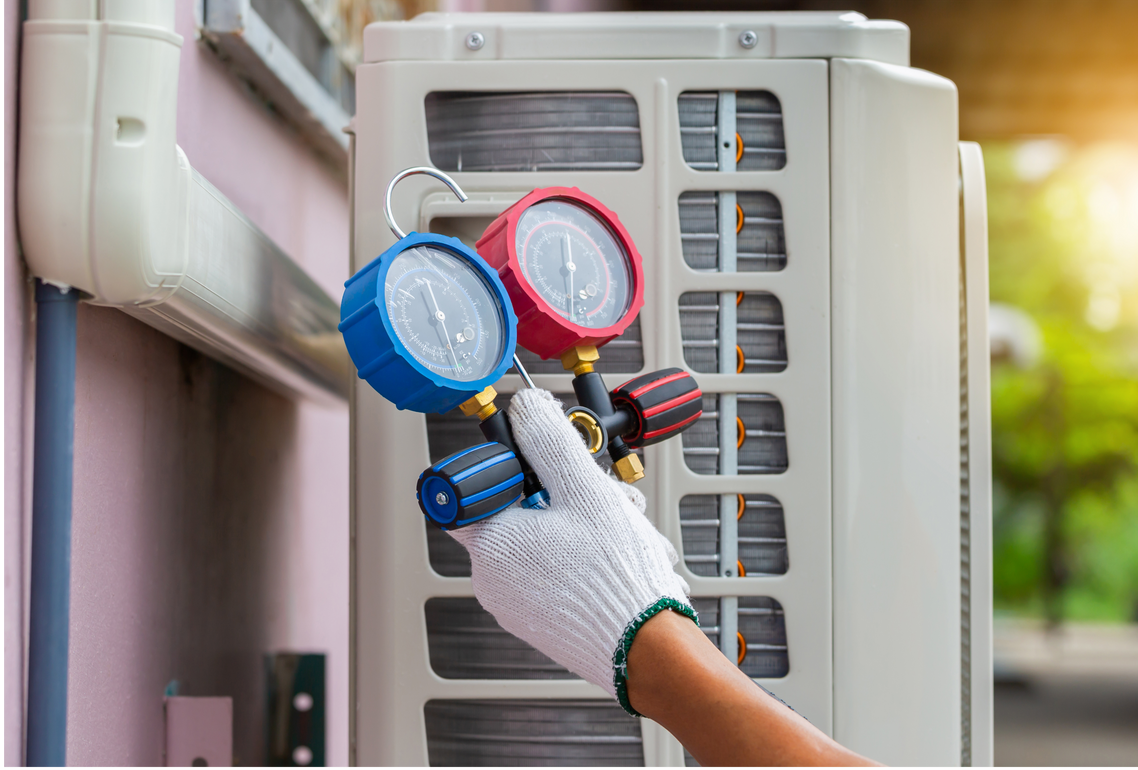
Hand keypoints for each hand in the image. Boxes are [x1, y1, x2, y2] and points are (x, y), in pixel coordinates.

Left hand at [448, 388, 693, 710]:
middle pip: (518, 512)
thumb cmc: (615, 579)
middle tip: (599, 492)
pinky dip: (585, 556)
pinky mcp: (543, 621)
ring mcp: (517, 606)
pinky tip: (622, 553)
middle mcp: (493, 580)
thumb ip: (550, 441)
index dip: (502, 467)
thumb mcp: (585, 490)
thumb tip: (525, 408)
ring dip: (584, 523)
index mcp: (491, 544)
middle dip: (564, 494)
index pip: (468, 491)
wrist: (649, 652)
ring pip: (544, 541)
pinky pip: (556, 572)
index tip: (533, 460)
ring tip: (625, 527)